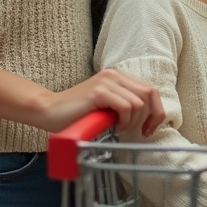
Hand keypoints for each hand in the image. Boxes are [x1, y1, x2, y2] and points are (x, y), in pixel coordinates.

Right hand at [37, 68, 163, 136]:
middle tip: (137, 132)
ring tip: (117, 127)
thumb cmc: (78, 113)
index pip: (151, 90)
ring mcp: (107, 81)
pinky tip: (112, 126)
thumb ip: (125, 105)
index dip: (156, 111)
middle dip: (148, 117)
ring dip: (132, 122)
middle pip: (149, 94)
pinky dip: (124, 121)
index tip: (149, 129)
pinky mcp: (99, 92)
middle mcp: (115, 74)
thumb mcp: (108, 106)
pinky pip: (126, 107)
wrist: (50, 111)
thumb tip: (148, 118)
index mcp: (119, 76)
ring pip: (138, 103)